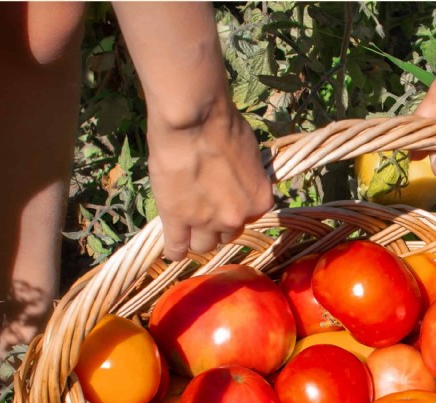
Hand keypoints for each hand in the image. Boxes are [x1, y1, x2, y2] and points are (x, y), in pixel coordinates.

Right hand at [147, 101, 273, 260]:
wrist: (192, 119)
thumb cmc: (223, 125)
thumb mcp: (250, 155)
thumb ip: (247, 178)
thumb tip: (241, 182)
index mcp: (260, 201)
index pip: (249, 217)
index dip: (235, 208)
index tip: (224, 200)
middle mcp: (237, 217)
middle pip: (228, 234)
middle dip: (218, 223)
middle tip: (205, 208)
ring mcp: (206, 222)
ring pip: (204, 245)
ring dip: (198, 237)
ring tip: (188, 227)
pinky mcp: (177, 220)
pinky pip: (176, 247)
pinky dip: (175, 250)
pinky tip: (174, 250)